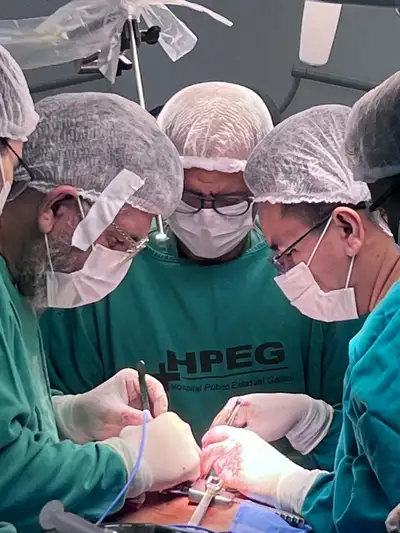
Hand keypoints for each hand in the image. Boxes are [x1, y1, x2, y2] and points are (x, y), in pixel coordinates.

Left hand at [52, 369, 167, 442]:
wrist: (75, 425)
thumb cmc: (89, 409)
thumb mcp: (110, 411)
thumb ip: (130, 416)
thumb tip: (150, 421)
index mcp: (132, 380)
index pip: (155, 388)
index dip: (160, 401)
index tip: (159, 417)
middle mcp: (137, 392)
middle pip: (157, 403)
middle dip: (157, 416)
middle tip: (156, 430)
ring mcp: (136, 407)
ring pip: (153, 416)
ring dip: (151, 426)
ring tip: (148, 435)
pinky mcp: (134, 421)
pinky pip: (146, 426)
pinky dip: (146, 433)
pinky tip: (143, 439)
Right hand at [117, 412, 199, 492]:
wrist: (132, 462)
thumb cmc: (129, 446)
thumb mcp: (135, 429)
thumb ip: (145, 429)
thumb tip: (143, 433)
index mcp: (171, 418)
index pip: (176, 431)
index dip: (169, 443)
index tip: (162, 451)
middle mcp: (185, 428)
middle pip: (186, 442)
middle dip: (178, 452)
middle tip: (166, 462)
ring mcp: (191, 445)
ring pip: (191, 457)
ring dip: (182, 464)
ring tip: (168, 473)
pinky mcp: (194, 463)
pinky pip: (193, 473)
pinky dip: (185, 478)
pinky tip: (172, 481)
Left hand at [201, 426, 321, 513]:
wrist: (284, 478)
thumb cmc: (274, 465)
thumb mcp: (256, 444)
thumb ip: (239, 444)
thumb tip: (225, 450)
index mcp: (241, 434)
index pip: (216, 431)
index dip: (207, 439)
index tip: (205, 445)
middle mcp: (234, 443)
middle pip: (209, 448)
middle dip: (204, 458)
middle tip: (204, 466)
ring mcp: (231, 458)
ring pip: (213, 463)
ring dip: (214, 470)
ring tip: (219, 475)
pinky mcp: (231, 474)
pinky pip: (219, 478)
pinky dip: (221, 481)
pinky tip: (230, 482)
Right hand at [212, 393, 332, 453]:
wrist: (296, 410)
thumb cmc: (278, 417)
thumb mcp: (256, 432)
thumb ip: (238, 440)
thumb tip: (225, 450)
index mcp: (235, 404)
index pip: (217, 426)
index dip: (214, 442)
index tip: (212, 455)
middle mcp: (236, 403)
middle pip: (222, 426)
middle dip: (221, 441)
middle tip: (219, 457)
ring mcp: (242, 406)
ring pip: (231, 427)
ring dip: (230, 439)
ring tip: (228, 453)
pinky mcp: (249, 411)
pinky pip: (239, 425)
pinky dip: (238, 435)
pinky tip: (240, 446)